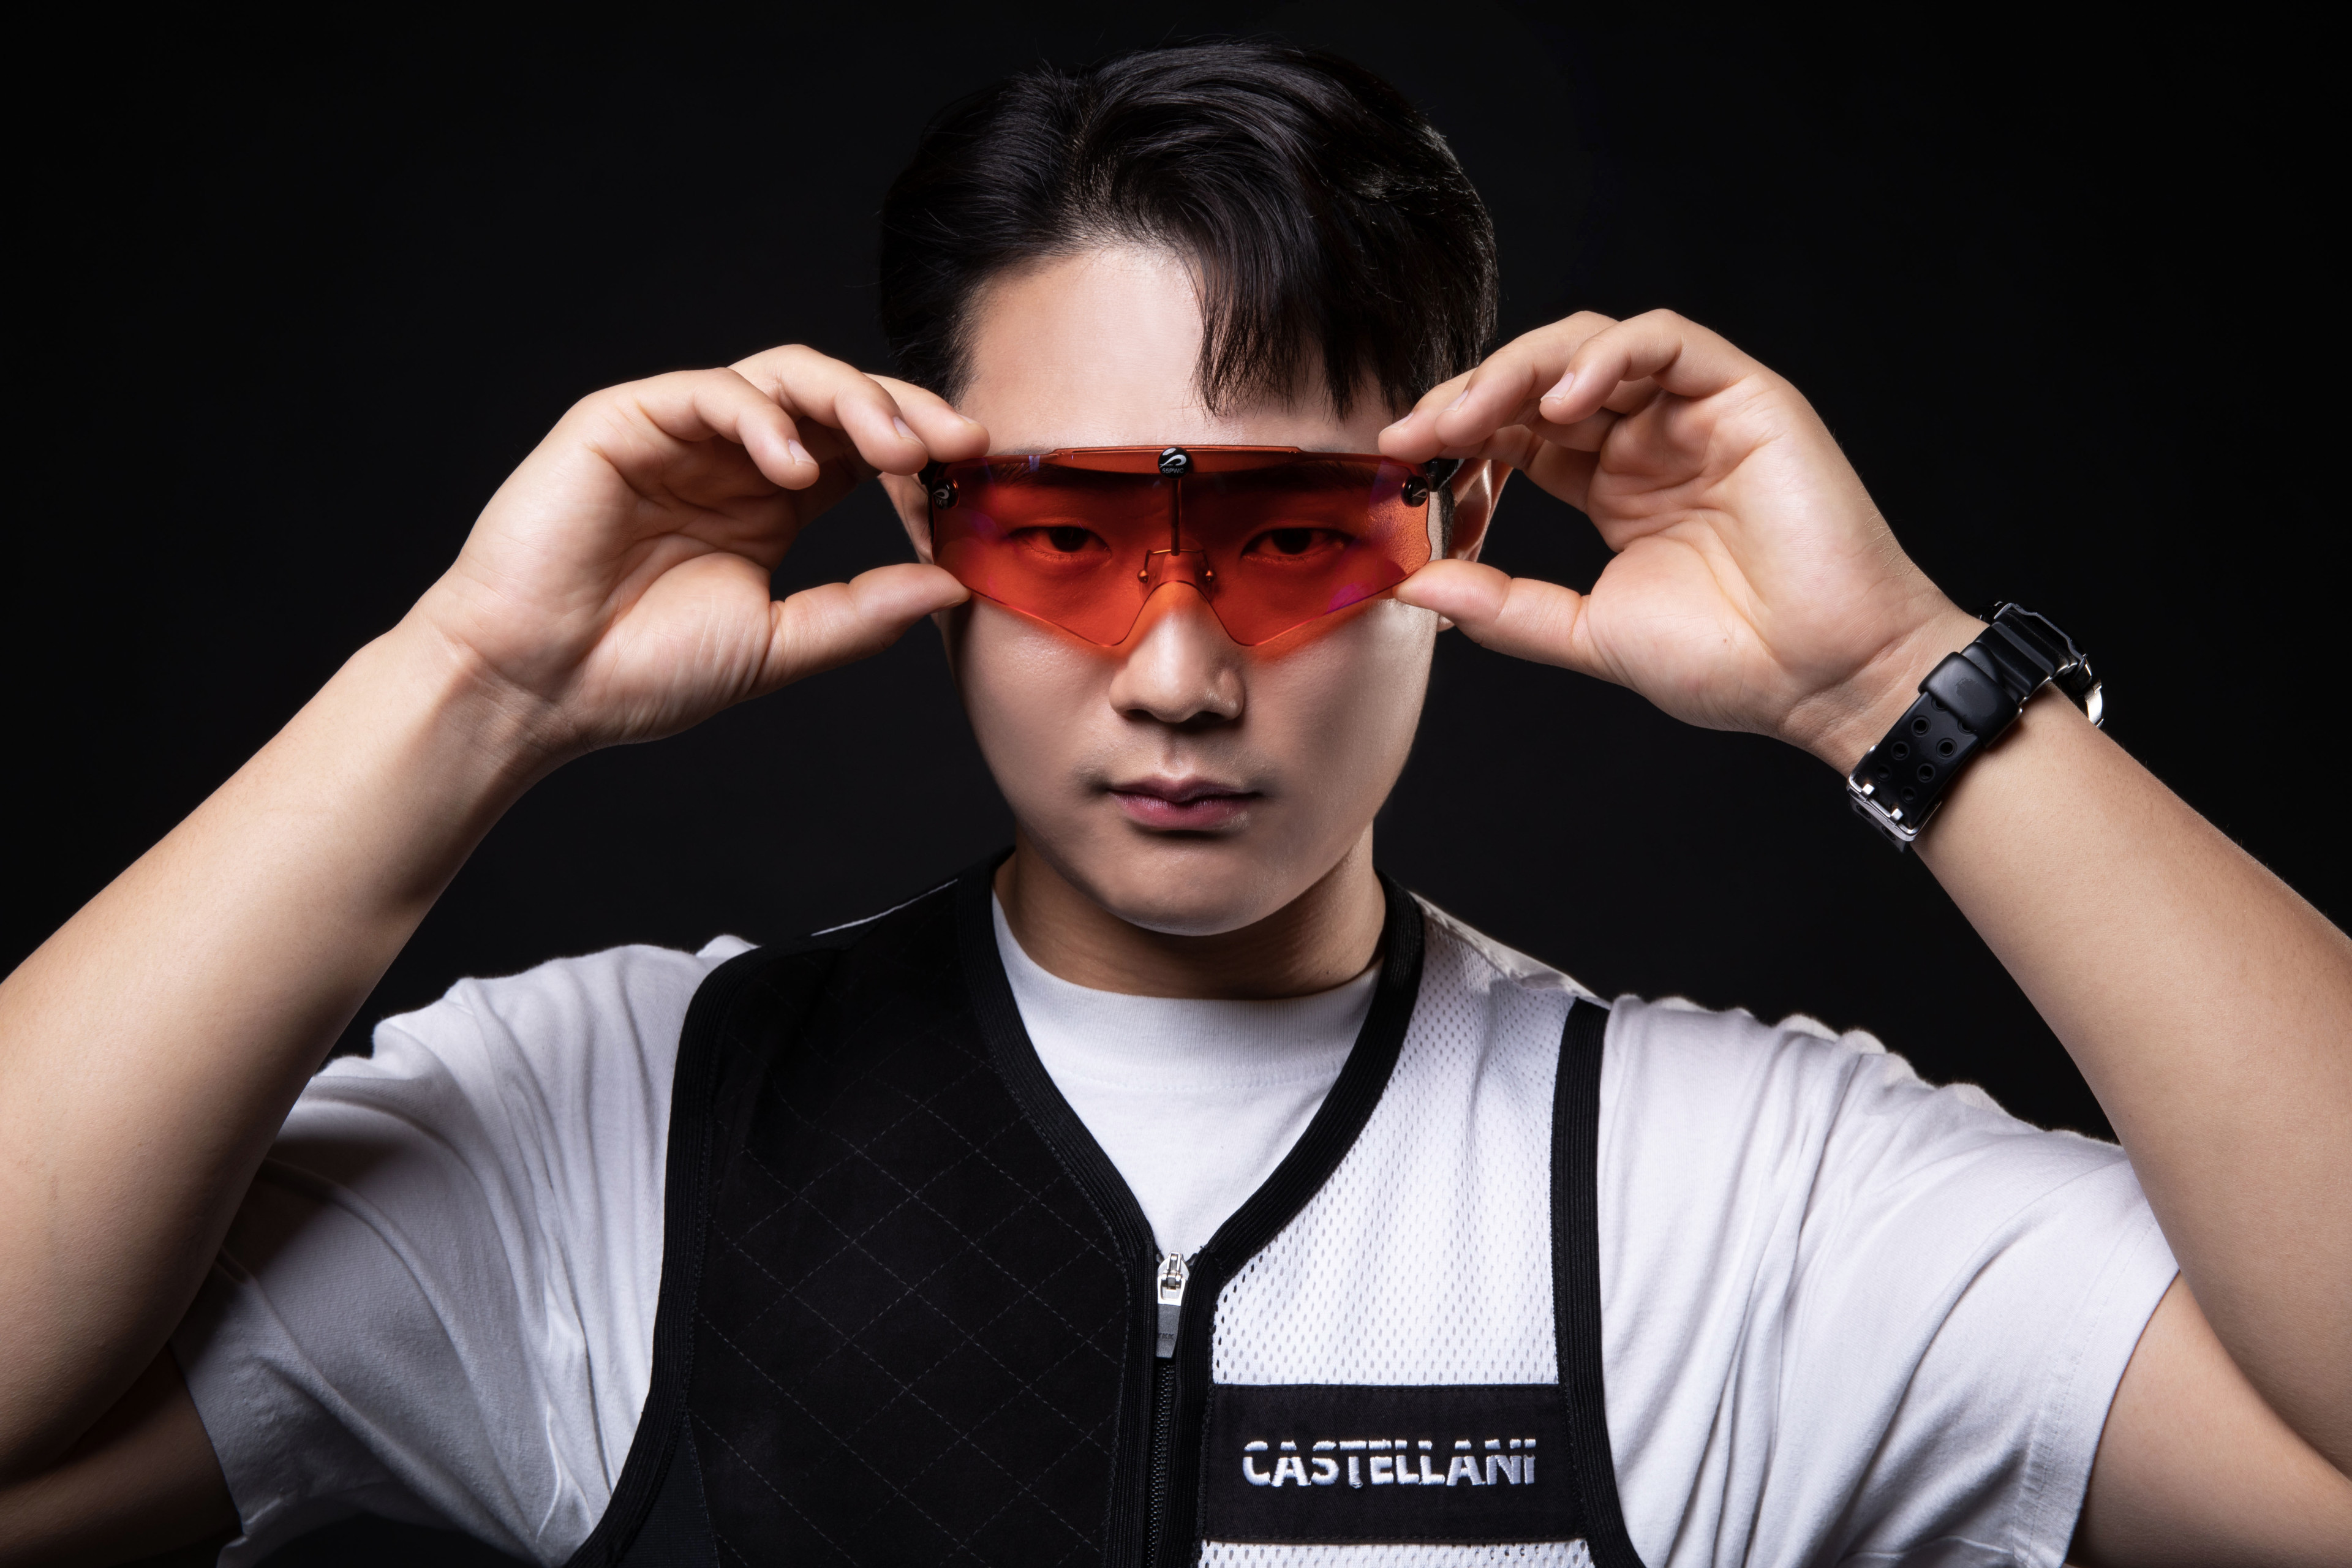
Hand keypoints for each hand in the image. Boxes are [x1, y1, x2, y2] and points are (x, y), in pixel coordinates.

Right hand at [410, 344, 986, 763]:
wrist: (537, 689)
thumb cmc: (641, 673)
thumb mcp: (777, 645)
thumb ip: (861, 614)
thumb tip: (954, 584)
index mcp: (771, 502)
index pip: (863, 449)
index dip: (923, 452)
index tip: (979, 478)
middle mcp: (732, 457)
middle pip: (836, 399)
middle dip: (905, 411)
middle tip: (960, 442)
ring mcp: (679, 434)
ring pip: (783, 377)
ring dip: (850, 402)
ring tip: (895, 448)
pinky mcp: (624, 420)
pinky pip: (708, 391)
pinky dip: (761, 417)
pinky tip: (795, 467)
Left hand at [1380, 310, 1975, 768]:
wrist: (1822, 678)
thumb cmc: (1727, 662)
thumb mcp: (1586, 632)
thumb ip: (1502, 606)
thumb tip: (1413, 585)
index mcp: (1610, 485)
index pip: (1516, 431)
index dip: (1456, 436)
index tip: (1397, 462)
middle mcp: (1648, 439)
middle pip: (1540, 381)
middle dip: (1469, 398)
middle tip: (1413, 435)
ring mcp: (1695, 413)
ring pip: (1591, 346)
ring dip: (1519, 369)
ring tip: (1468, 416)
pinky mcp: (1745, 395)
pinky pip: (1665, 340)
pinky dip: (1606, 357)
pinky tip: (1558, 404)